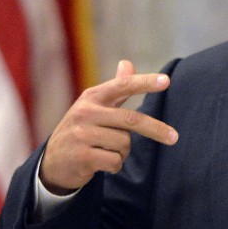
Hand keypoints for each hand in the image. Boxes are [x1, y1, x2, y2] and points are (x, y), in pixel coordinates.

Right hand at [40, 59, 177, 193]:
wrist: (53, 162)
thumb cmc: (82, 129)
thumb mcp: (94, 106)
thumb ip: (115, 88)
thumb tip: (127, 62)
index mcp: (92, 97)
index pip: (122, 85)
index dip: (145, 82)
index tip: (167, 80)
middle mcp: (85, 112)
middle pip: (131, 120)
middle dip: (156, 130)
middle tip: (175, 138)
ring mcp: (81, 134)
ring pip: (124, 144)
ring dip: (123, 153)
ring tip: (107, 152)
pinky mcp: (81, 156)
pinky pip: (115, 161)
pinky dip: (115, 165)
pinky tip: (101, 163)